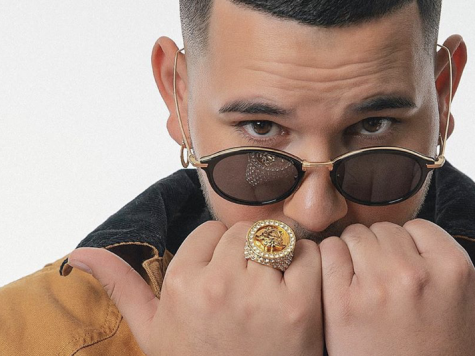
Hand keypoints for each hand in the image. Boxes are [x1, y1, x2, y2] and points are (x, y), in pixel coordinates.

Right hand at [67, 221, 323, 355]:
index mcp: (180, 284)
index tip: (225, 277)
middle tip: (254, 283)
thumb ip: (120, 285)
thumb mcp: (152, 331)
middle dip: (251, 250)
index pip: (210, 231)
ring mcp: (259, 295)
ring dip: (284, 253)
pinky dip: (311, 265)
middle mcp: (217, 284)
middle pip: (245, 230)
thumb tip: (76, 252)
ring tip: (276, 287)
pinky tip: (300, 293)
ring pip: (279, 235)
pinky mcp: (300, 306)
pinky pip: (311, 254)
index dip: (220, 253)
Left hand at [319, 219, 474, 355]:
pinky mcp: (341, 304)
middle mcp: (415, 272)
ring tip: (368, 291)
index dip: (414, 250)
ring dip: (356, 257)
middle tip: (390, 288)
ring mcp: (376, 287)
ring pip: (355, 236)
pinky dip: (331, 265)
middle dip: (385, 252)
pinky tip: (344, 293)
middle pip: (385, 230)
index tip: (415, 277)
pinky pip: (328, 253)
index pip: (419, 227)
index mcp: (455, 268)